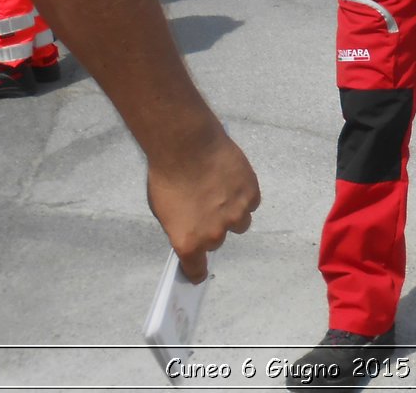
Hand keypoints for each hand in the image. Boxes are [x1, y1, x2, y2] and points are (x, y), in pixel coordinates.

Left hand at [146, 131, 260, 282]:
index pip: (197, 271)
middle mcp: (215, 235)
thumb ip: (181, 227)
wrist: (185, 145)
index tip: (197, 266)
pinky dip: (243, 194)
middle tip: (205, 208)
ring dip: (232, 212)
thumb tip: (191, 232)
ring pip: (240, 222)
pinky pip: (251, 201)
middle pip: (218, 242)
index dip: (196, 268)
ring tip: (220, 191)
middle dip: (212, 228)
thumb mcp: (164, 210)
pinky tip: (230, 179)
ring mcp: (236, 215)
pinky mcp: (251, 194)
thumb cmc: (167, 174)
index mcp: (189, 243)